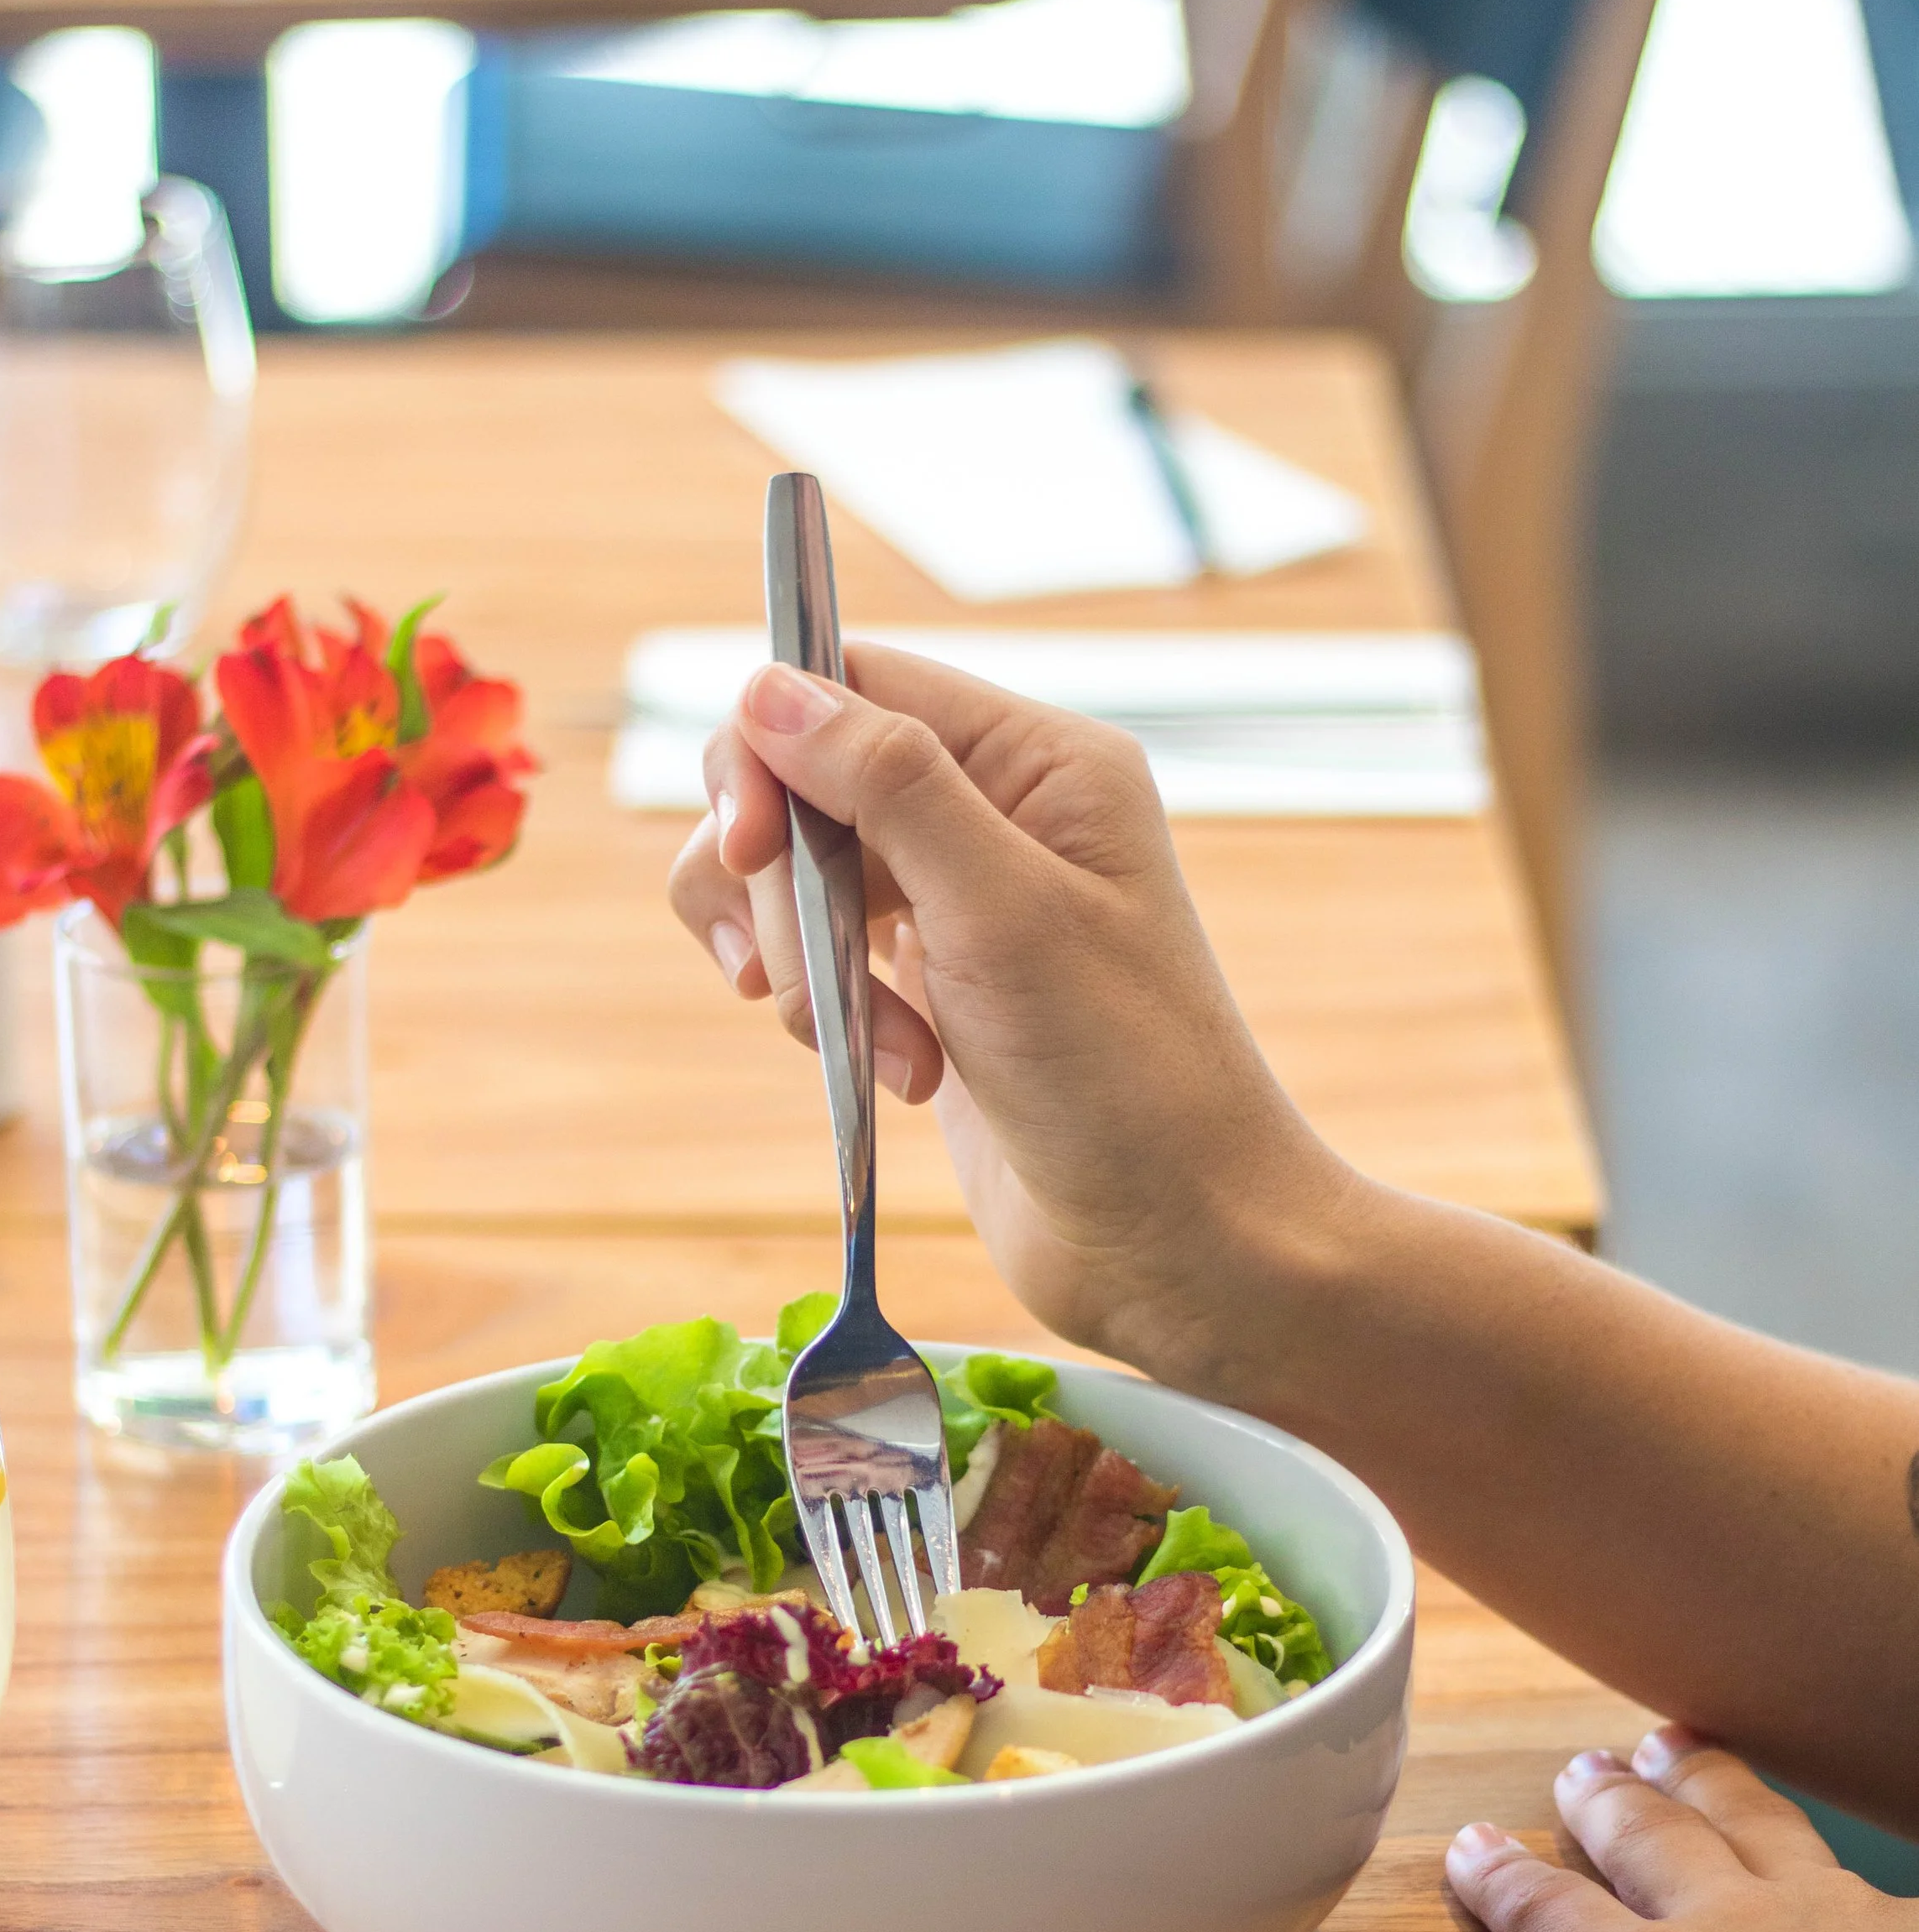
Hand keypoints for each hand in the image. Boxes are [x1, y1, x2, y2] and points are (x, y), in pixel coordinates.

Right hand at [667, 642, 1345, 1377]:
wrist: (1180, 1245)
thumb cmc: (1128, 1082)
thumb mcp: (1004, 914)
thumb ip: (889, 786)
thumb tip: (767, 690)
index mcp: (1041, 763)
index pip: (855, 685)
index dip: (774, 750)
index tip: (752, 846)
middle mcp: (1000, 817)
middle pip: (806, 780)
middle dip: (779, 880)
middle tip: (784, 974)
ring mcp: (961, 907)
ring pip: (798, 878)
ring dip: (800, 961)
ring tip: (859, 1044)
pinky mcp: (931, 991)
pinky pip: (822, 961)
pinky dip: (829, 1016)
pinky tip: (900, 1076)